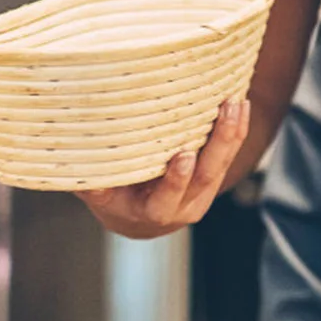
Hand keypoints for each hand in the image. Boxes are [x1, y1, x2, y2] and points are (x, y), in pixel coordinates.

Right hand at [76, 97, 250, 239]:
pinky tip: (240, 105)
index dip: (176, 180)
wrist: (139, 219)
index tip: (183, 156)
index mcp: (153, 213)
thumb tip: (80, 171)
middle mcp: (184, 206)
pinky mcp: (213, 179)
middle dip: (219, 143)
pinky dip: (235, 130)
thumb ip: (92, 185)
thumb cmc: (113, 201)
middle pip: (207, 176)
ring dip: (232, 131)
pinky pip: (228, 154)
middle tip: (226, 112)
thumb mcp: (100, 197)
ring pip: (223, 163)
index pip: (168, 199)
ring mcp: (203, 193)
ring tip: (237, 101)